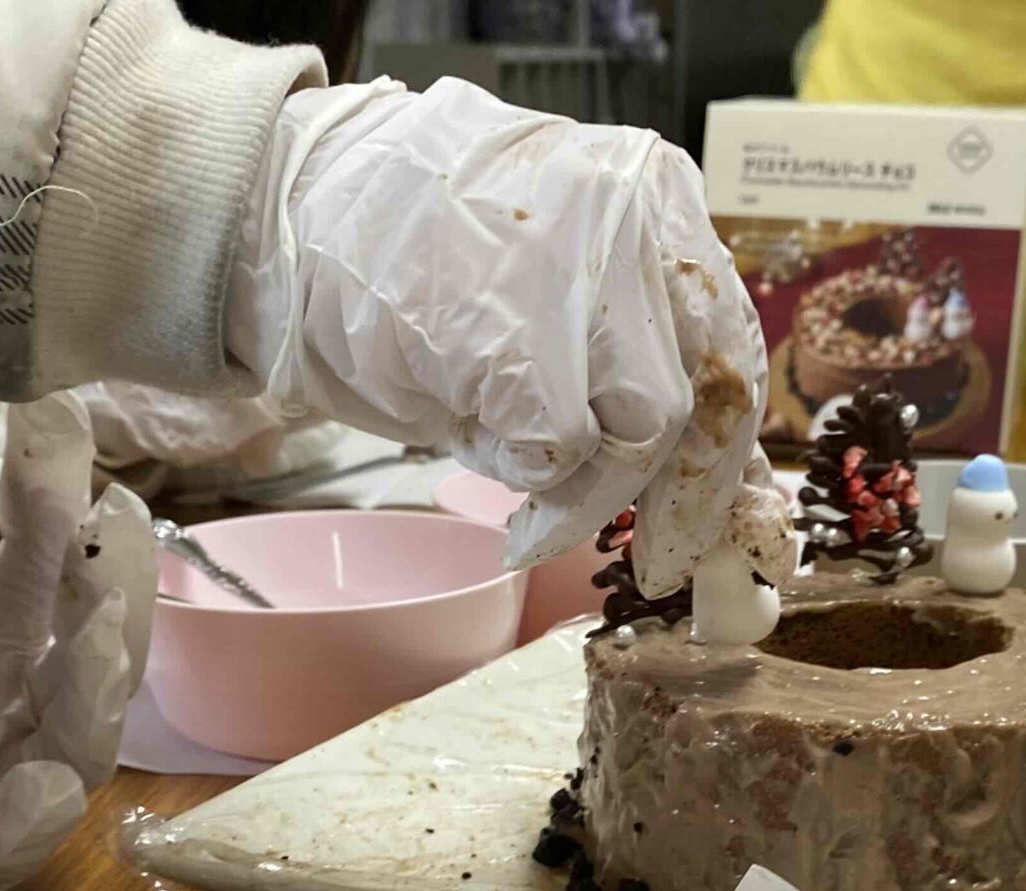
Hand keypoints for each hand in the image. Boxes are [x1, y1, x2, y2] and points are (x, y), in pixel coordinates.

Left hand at [0, 393, 156, 890]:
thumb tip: (6, 423)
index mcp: (10, 632)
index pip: (79, 596)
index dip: (102, 554)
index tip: (107, 503)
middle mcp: (20, 701)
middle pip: (101, 680)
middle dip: (116, 630)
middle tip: (109, 587)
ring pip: (78, 755)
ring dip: (88, 712)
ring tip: (85, 661)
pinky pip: (21, 834)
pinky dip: (37, 813)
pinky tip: (41, 781)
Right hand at [235, 78, 764, 593]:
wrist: (286, 219)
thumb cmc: (412, 264)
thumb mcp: (554, 287)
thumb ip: (642, 357)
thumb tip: (729, 480)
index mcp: (655, 196)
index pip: (730, 348)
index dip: (734, 456)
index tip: (738, 528)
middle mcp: (635, 221)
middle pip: (703, 398)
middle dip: (686, 498)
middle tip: (664, 559)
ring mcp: (581, 273)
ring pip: (642, 431)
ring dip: (593, 488)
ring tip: (528, 480)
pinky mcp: (520, 336)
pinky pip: (562, 449)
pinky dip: (528, 478)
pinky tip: (475, 437)